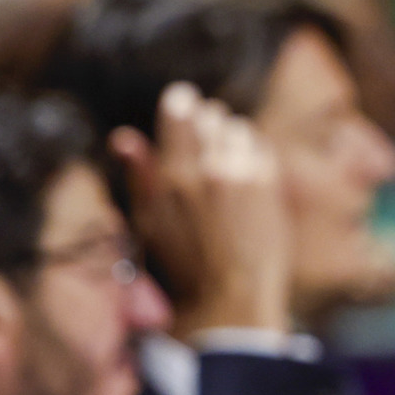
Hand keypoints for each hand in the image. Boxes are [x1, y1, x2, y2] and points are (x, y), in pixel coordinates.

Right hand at [110, 85, 292, 336]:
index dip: (181, 102)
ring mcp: (244, 174)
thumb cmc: (183, 265)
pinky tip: (245, 170)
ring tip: (224, 158)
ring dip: (231, 136)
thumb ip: (140, 175)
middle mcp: (209, 168)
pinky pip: (261, 146)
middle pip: (212, 115)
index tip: (183, 99)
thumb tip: (123, 136)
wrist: (230, 295)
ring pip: (238, 127)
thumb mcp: (148, 223)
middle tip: (204, 137)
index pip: (180, 112)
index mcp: (173, 176)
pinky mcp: (270, 184)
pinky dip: (252, 152)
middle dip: (207, 121)